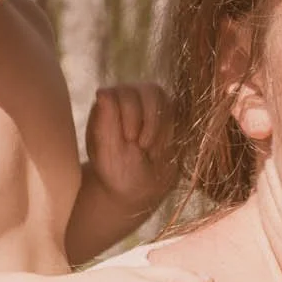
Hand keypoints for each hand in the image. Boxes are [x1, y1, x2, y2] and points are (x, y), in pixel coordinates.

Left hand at [84, 83, 176, 219]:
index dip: (132, 114)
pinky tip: (161, 148)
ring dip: (162, 129)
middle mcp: (127, 97)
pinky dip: (172, 132)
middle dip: (150, 124)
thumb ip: (104, 122)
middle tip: (141, 147)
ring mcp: (148, 103)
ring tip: (151, 150)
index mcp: (107, 103)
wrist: (136, 190)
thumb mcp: (107, 151)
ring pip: (166, 100)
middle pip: (150, 91)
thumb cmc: (115, 171)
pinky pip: (178, 111)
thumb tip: (102, 92)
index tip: (130, 139)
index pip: (125, 92)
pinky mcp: (167, 113)